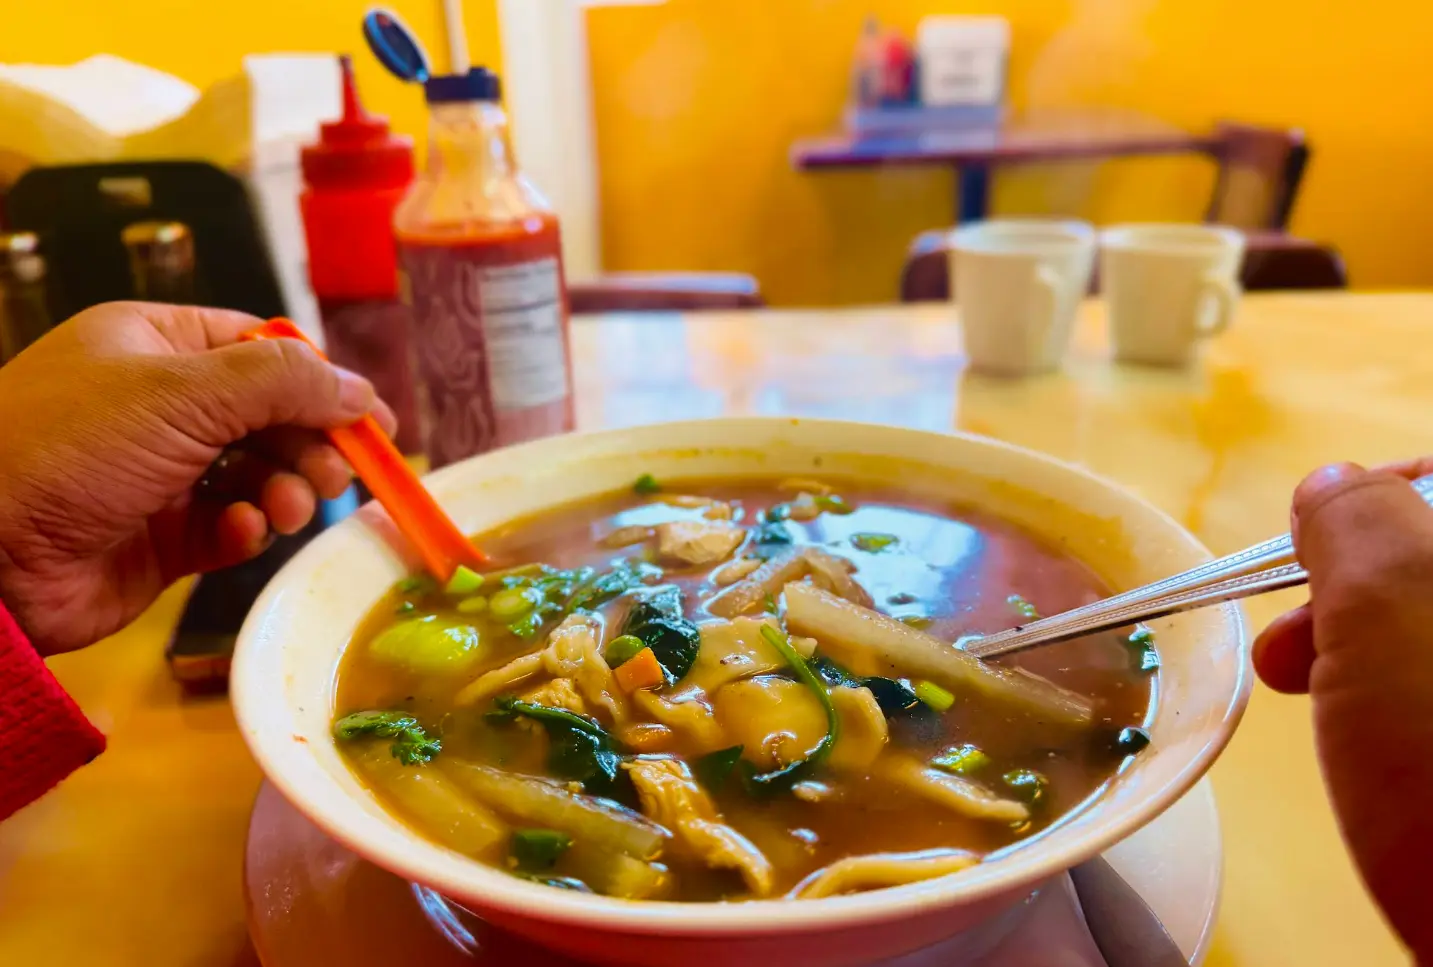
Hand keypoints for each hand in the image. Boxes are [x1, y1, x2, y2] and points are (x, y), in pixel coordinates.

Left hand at [0, 302, 394, 654]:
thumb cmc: (72, 446)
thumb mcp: (184, 391)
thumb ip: (284, 382)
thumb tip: (361, 390)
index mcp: (158, 344)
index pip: (263, 349)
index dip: (323, 383)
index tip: (375, 422)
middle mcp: (160, 403)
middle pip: (271, 415)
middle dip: (311, 444)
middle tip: (337, 476)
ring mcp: (161, 472)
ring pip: (260, 473)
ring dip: (288, 490)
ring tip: (290, 510)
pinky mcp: (162, 538)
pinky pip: (230, 526)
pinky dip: (247, 530)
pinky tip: (241, 534)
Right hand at [1253, 459, 1432, 958]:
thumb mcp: (1394, 609)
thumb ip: (1360, 522)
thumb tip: (1333, 486)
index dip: (1392, 490)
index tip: (1319, 534)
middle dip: (1359, 573)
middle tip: (1295, 622)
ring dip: (1361, 635)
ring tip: (1295, 678)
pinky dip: (1388, 691)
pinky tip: (1349, 726)